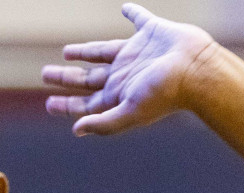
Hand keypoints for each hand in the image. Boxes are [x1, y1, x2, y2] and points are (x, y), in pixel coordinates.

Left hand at [43, 3, 220, 135]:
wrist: (198, 68)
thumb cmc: (166, 93)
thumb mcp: (131, 112)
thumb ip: (104, 123)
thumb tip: (76, 130)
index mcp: (118, 94)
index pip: (85, 102)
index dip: (66, 104)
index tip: (49, 103)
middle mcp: (124, 74)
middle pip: (87, 78)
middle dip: (66, 78)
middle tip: (46, 75)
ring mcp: (137, 53)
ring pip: (102, 51)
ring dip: (84, 51)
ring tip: (67, 52)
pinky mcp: (153, 32)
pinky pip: (139, 19)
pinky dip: (132, 13)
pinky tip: (125, 9)